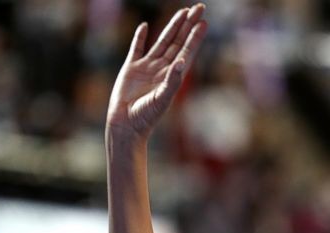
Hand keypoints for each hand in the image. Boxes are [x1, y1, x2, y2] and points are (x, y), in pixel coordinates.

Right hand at [106, 4, 206, 139]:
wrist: (126, 125)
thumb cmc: (146, 116)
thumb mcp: (163, 98)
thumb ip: (173, 80)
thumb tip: (183, 61)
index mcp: (173, 76)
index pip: (187, 51)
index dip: (195, 37)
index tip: (204, 22)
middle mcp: (162, 69)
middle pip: (178, 41)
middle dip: (188, 25)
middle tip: (200, 8)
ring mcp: (147, 67)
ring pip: (162, 41)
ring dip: (172, 27)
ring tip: (183, 12)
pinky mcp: (131, 68)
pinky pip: (137, 48)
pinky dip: (140, 37)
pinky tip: (146, 26)